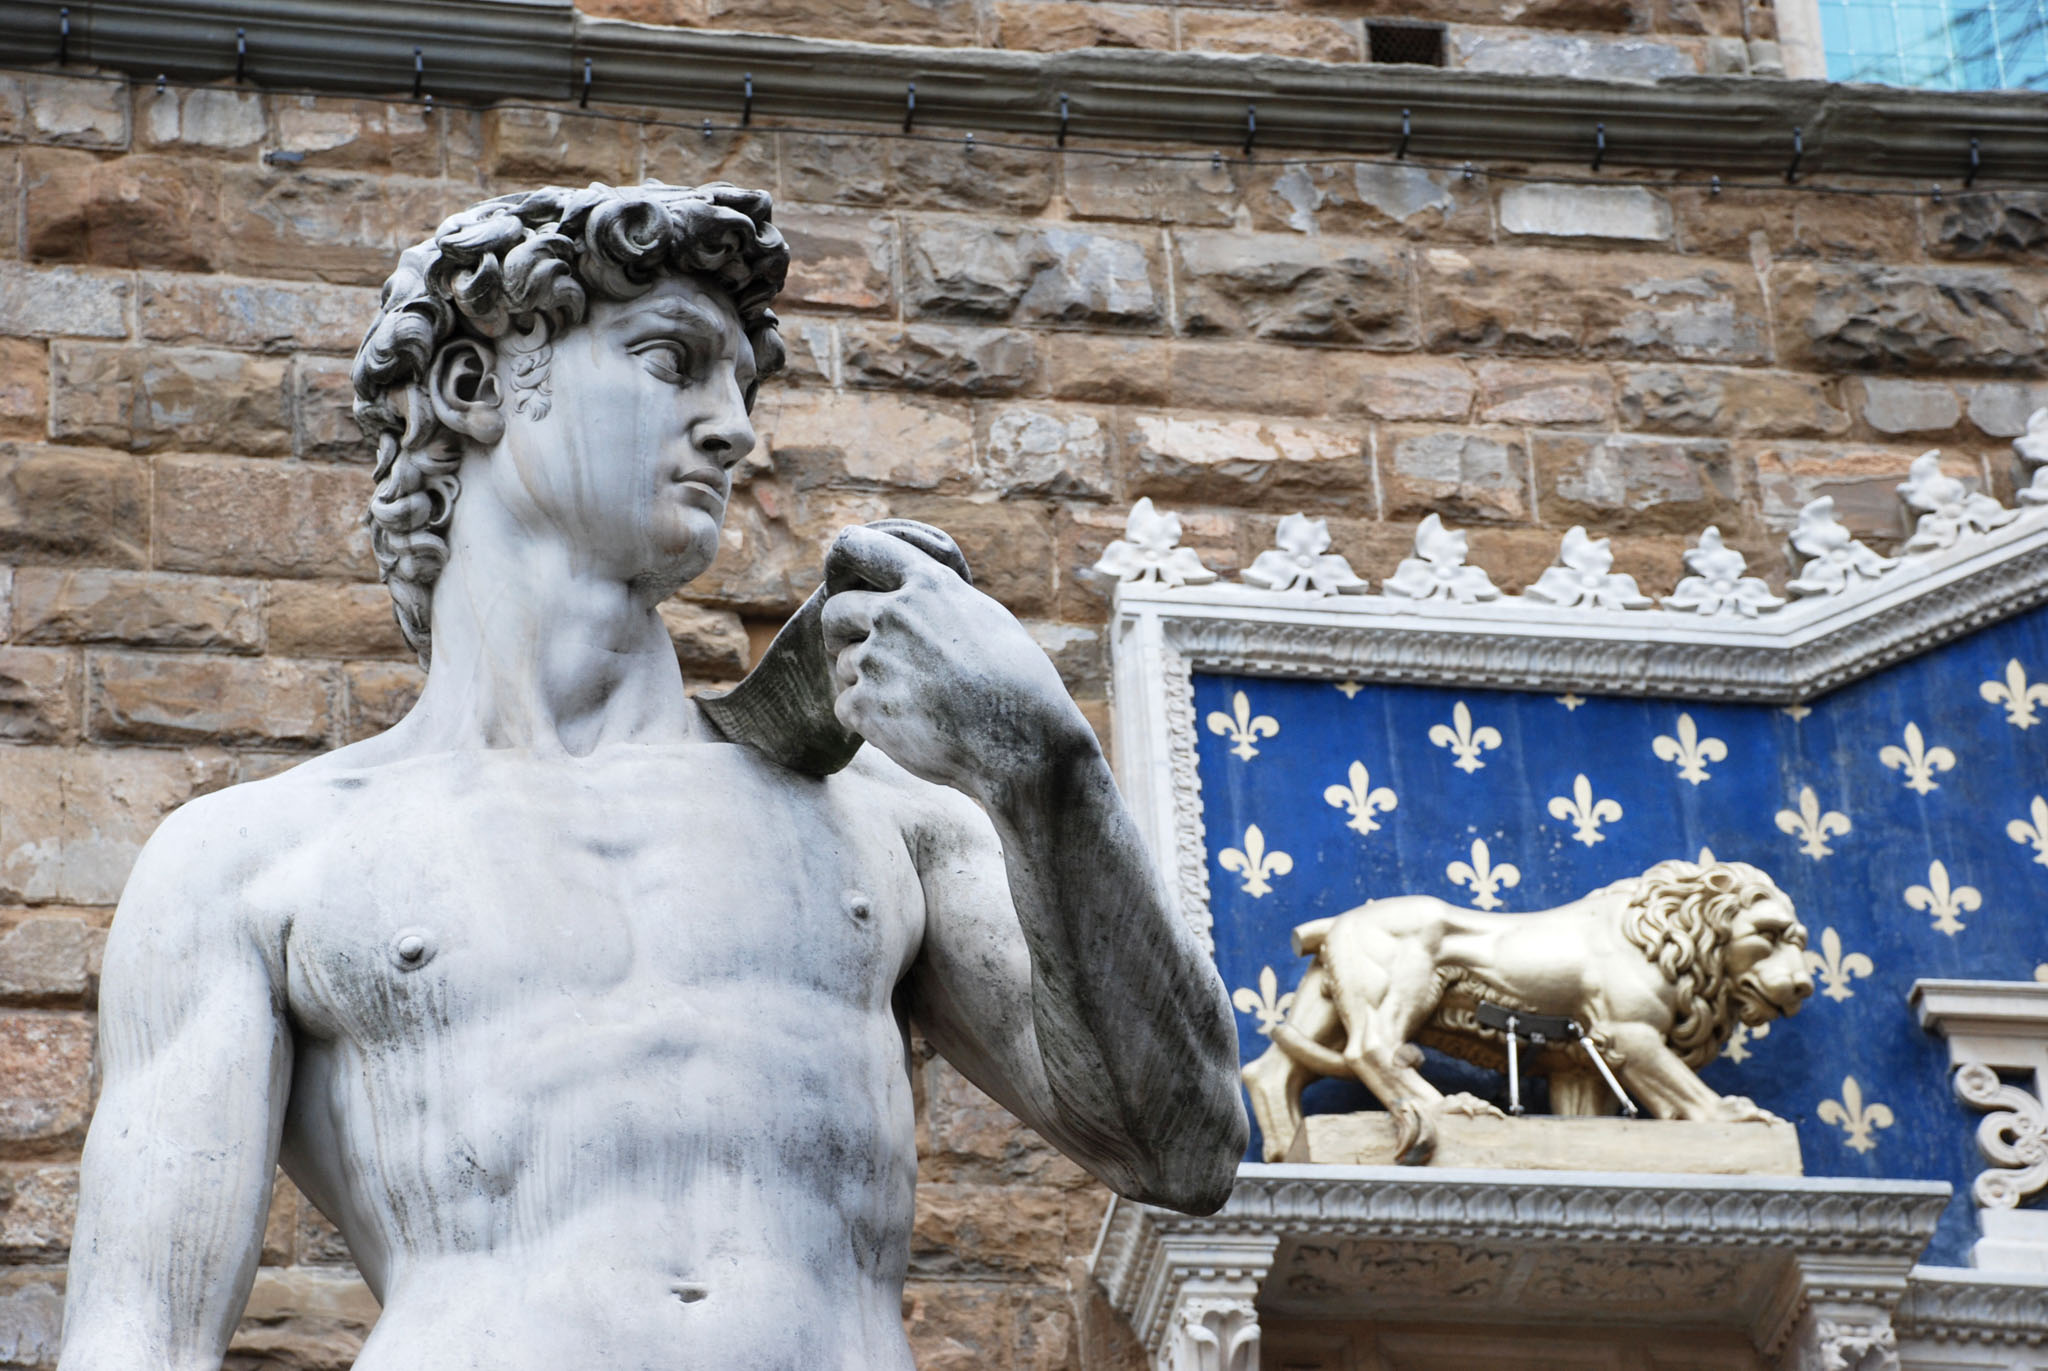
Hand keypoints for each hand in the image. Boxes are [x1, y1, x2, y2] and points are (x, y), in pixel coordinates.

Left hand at [819, 524, 1093, 801]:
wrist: (1021, 739)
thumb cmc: (1017, 682)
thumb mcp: (985, 618)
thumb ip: (939, 602)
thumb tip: (912, 599)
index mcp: (927, 585)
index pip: (859, 548)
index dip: (845, 563)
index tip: (845, 582)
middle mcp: (894, 614)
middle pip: (835, 612)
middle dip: (841, 632)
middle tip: (853, 650)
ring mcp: (875, 659)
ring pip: (845, 666)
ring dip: (867, 684)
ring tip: (913, 704)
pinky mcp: (865, 705)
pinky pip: (846, 707)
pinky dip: (868, 721)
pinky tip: (907, 728)